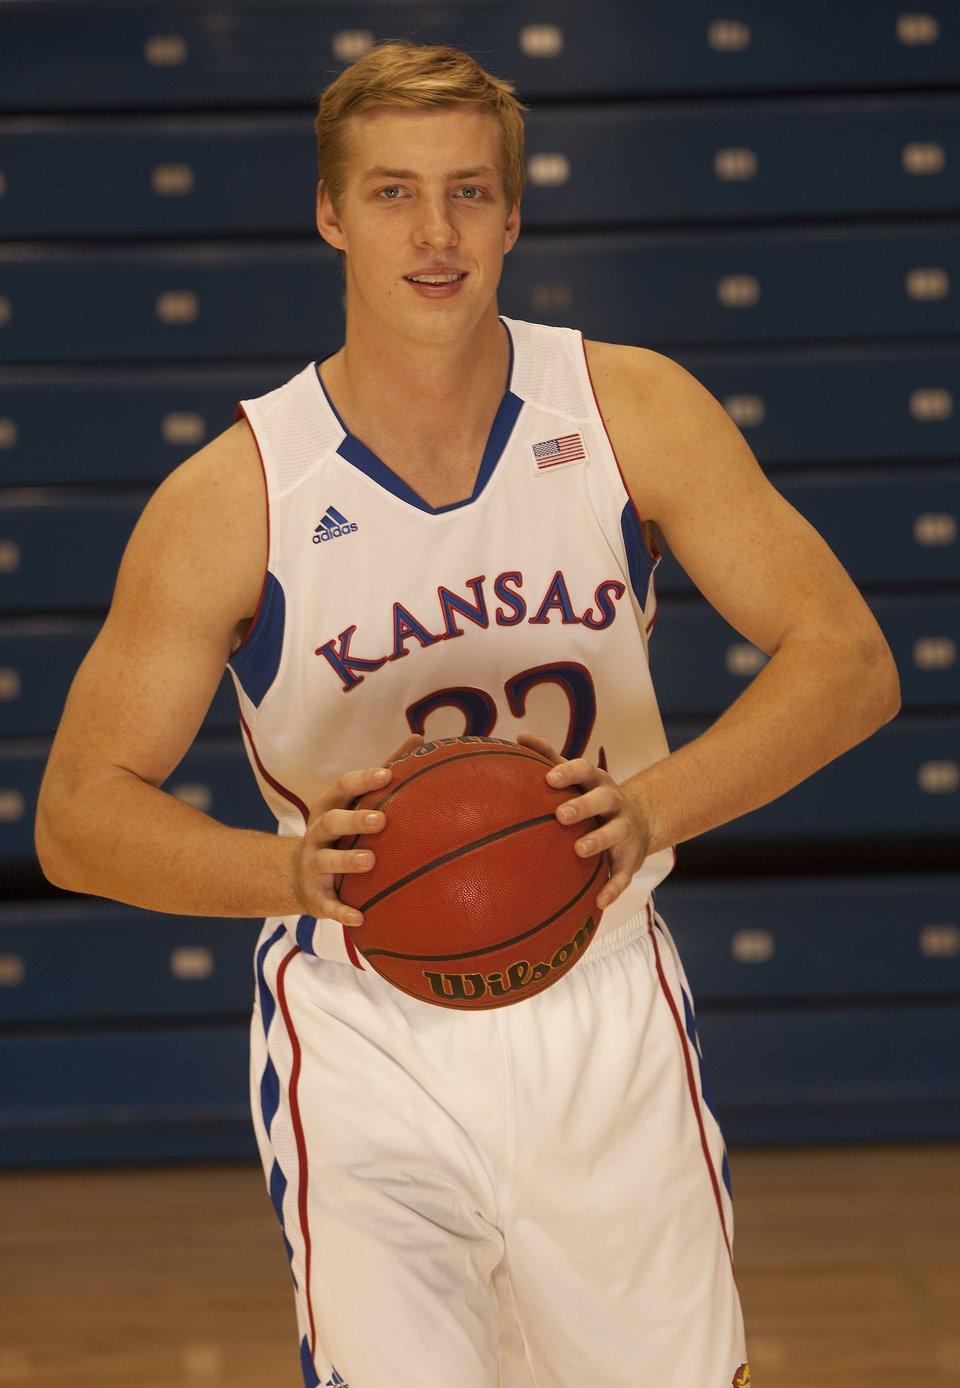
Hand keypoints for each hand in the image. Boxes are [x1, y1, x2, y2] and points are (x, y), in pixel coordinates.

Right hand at [293, 733, 422, 925]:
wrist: (301, 877)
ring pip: (326, 860)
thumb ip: (386, 771)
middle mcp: (317, 833)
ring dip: (346, 861)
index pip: (342, 787)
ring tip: (369, 862)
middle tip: (381, 820)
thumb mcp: (356, 802)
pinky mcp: (314, 897)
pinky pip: (327, 905)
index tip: (386, 774)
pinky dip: (341, 912)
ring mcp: (313, 864)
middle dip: (354, 819)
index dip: (362, 780)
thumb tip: (420, 737)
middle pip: (331, 821)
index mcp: (330, 807)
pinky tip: (361, 918)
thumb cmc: (343, 831)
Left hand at [516, 731, 650, 910]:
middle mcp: (614, 802)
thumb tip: (519, 735)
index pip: (584, 769)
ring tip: (580, 851)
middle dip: (584, 805)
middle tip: (560, 814)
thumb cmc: (591, 796)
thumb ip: (549, 757)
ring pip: (616, 833)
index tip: (548, 779)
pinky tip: (599, 902)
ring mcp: (626, 829)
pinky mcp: (632, 858)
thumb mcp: (577, 777)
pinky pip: (624, 874)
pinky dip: (614, 887)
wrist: (639, 821)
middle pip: (603, 799)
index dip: (568, 772)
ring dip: (600, 840)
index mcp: (596, 781)